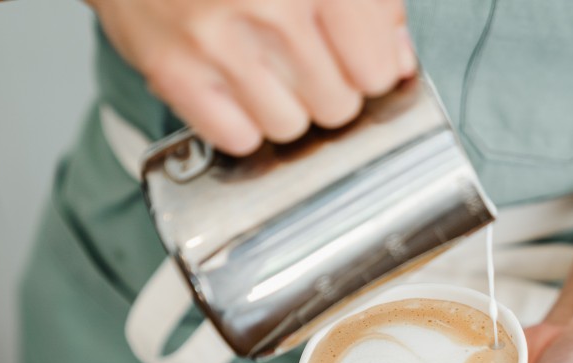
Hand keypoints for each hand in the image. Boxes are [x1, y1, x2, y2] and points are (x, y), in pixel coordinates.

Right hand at [87, 0, 416, 154]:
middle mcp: (273, 7)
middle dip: (328, 90)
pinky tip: (235, 87)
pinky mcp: (174, 71)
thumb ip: (372, 3)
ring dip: (284, 108)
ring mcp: (220, 41)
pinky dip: (241, 122)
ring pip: (291, 127)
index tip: (357, 61)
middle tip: (302, 60)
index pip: (378, 69)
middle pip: (338, 105)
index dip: (372, 70)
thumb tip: (398, 63)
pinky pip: (238, 138)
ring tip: (264, 68)